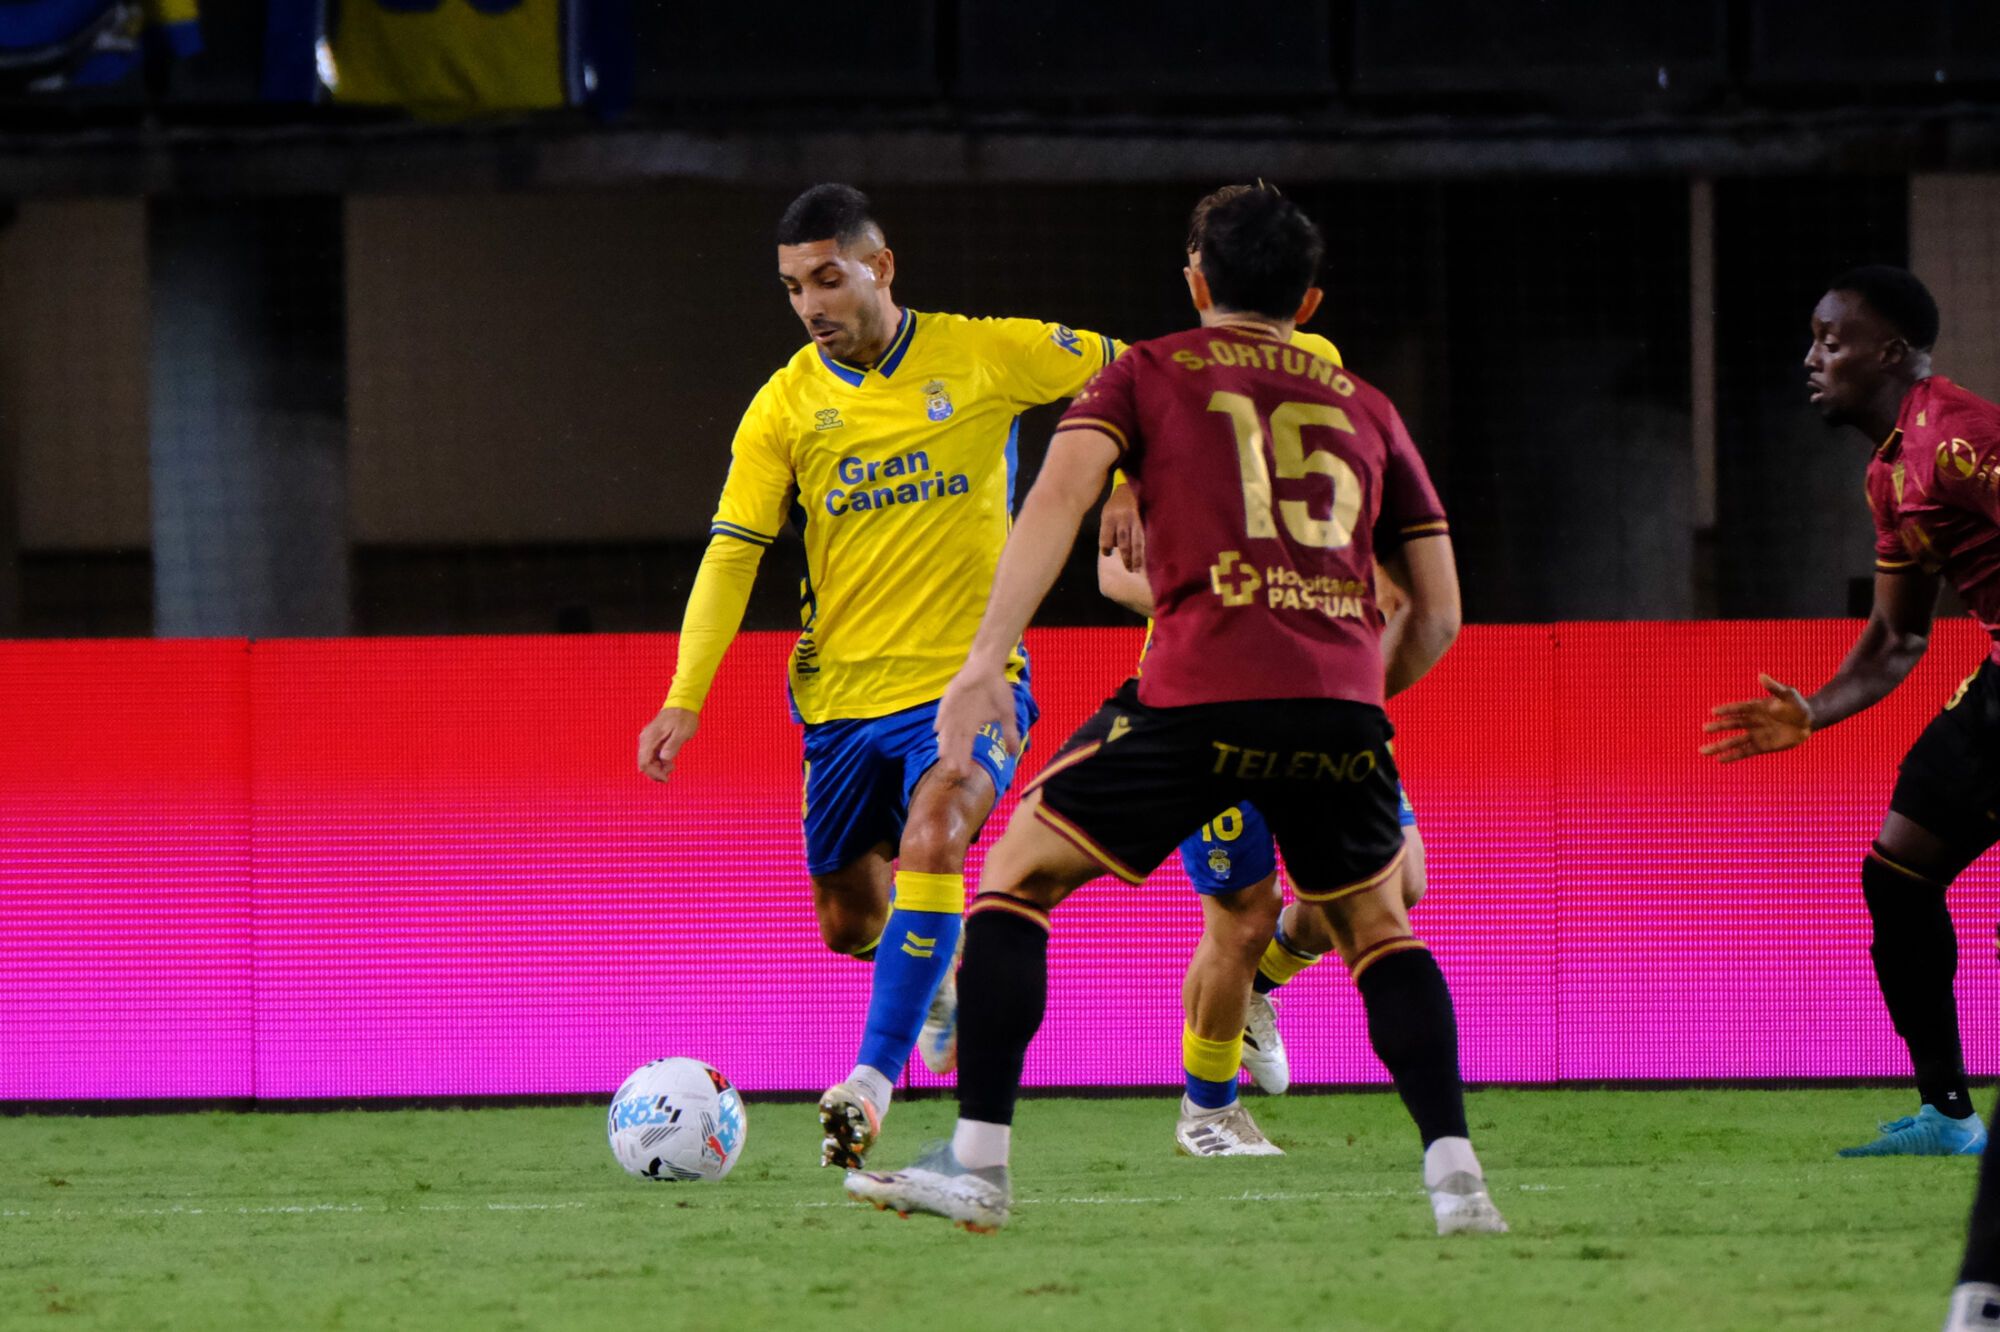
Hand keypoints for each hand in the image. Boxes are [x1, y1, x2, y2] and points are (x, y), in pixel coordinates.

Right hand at [638, 707, 699, 783]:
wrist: (683, 704)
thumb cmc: (683, 718)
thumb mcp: (682, 733)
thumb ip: (673, 746)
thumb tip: (665, 759)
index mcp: (650, 738)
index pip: (644, 763)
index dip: (654, 774)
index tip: (667, 778)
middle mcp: (646, 739)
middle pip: (644, 764)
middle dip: (656, 772)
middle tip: (671, 770)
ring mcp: (648, 740)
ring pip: (648, 761)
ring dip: (658, 767)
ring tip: (672, 765)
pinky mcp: (653, 740)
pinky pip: (652, 756)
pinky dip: (659, 762)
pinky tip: (670, 761)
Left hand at [934, 664, 1018, 781]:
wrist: (989, 668)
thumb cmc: (997, 691)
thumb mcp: (1007, 715)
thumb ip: (1009, 734)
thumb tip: (1014, 754)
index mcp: (972, 726)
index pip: (967, 746)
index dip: (965, 759)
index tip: (965, 774)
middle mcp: (960, 721)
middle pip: (956, 741)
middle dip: (954, 755)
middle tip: (953, 769)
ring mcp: (953, 709)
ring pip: (947, 729)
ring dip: (945, 741)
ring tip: (943, 755)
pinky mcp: (950, 696)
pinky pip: (944, 709)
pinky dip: (941, 718)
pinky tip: (937, 729)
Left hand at [1098, 483, 1143, 571]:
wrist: (1131, 485)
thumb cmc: (1117, 503)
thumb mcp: (1107, 512)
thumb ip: (1108, 529)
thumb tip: (1112, 549)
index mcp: (1109, 517)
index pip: (1105, 537)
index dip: (1106, 548)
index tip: (1107, 554)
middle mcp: (1122, 518)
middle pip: (1123, 542)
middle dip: (1126, 557)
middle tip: (1129, 570)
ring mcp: (1135, 518)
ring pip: (1136, 541)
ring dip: (1137, 557)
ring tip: (1138, 568)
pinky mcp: (1145, 518)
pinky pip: (1146, 536)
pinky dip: (1146, 548)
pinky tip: (1148, 557)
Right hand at [1701, 674, 1812, 762]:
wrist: (1808, 722)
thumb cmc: (1797, 705)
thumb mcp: (1789, 694)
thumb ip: (1774, 688)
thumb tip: (1761, 676)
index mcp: (1755, 707)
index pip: (1738, 709)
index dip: (1727, 710)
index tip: (1714, 712)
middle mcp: (1752, 721)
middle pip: (1731, 725)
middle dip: (1718, 727)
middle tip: (1704, 729)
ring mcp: (1755, 735)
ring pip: (1734, 742)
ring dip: (1719, 746)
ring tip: (1703, 751)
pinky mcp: (1761, 747)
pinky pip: (1744, 752)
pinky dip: (1732, 756)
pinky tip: (1719, 760)